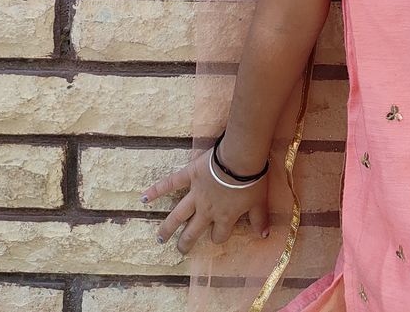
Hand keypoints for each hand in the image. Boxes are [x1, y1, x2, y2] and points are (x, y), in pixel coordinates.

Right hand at [138, 147, 271, 255]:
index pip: (219, 235)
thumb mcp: (260, 202)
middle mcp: (206, 210)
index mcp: (224, 217)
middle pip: (193, 231)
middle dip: (186, 242)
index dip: (219, 237)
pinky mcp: (189, 176)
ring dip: (168, 226)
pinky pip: (170, 184)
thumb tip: (265, 235)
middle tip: (179, 250)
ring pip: (178, 215)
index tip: (217, 236)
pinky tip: (143, 197)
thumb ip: (260, 220)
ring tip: (159, 237)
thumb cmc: (251, 181)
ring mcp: (195, 194)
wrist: (240, 159)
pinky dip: (156, 190)